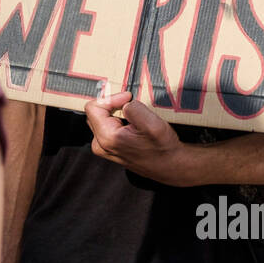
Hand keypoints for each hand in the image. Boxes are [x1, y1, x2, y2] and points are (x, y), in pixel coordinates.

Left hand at [84, 90, 198, 185]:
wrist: (169, 165)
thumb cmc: (162, 147)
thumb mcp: (152, 124)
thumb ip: (134, 109)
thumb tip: (124, 103)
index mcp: (107, 138)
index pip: (93, 107)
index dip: (111, 98)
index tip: (128, 98)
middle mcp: (101, 145)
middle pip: (95, 113)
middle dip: (112, 105)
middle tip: (131, 104)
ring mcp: (104, 148)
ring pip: (101, 119)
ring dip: (115, 112)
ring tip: (133, 116)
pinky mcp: (109, 148)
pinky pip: (106, 126)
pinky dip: (117, 120)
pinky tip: (132, 124)